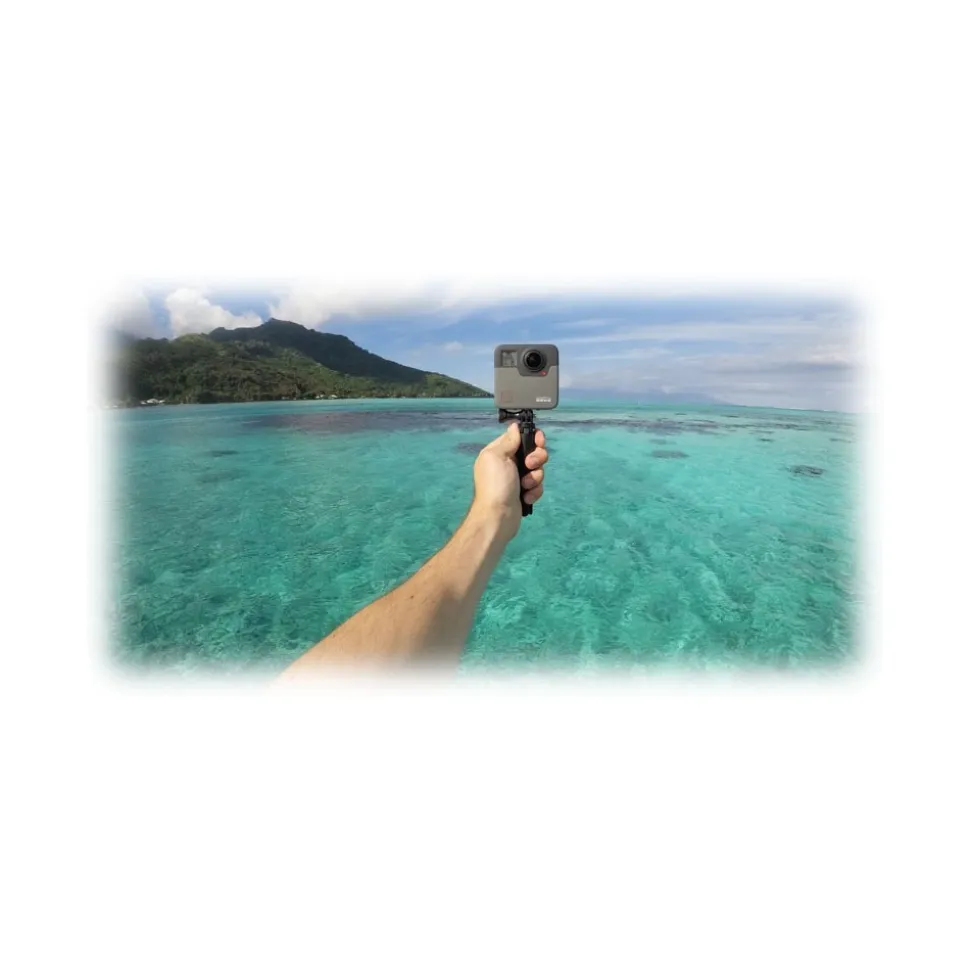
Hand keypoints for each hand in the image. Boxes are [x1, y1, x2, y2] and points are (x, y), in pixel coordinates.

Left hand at [471, 421, 548, 540]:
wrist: (498, 517)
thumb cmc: (496, 484)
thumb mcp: (497, 456)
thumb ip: (508, 441)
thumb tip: (514, 426)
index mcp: (499, 452)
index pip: (519, 437)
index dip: (532, 437)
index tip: (539, 440)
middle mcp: (509, 464)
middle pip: (533, 453)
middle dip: (537, 458)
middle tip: (530, 465)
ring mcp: (517, 479)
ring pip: (538, 470)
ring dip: (535, 478)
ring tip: (525, 486)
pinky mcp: (524, 493)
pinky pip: (537, 486)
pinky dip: (534, 492)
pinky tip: (526, 497)